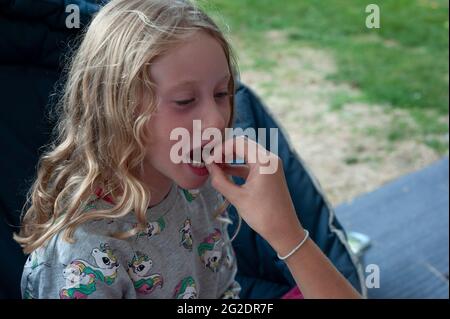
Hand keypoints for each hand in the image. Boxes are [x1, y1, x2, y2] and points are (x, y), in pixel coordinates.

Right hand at [205, 137, 304, 254]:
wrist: (284, 230)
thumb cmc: (262, 214)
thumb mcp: (237, 197)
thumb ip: (220, 180)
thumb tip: (208, 166)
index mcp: (264, 161)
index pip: (238, 143)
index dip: (221, 149)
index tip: (209, 160)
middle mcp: (270, 158)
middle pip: (243, 145)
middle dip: (225, 152)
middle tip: (210, 161)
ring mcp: (271, 165)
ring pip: (246, 154)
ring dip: (231, 158)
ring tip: (214, 166)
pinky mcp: (270, 173)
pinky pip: (251, 164)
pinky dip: (238, 167)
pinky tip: (224, 172)